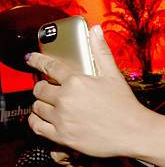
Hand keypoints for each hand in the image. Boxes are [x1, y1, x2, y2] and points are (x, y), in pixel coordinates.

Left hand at [26, 25, 149, 156]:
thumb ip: (101, 52)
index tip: (30, 59)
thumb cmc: (125, 105)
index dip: (37, 61)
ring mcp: (62, 118)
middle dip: (41, 87)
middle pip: (39, 89)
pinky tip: (42, 120)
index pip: (49, 66)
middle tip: (47, 89)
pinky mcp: (61, 136)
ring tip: (47, 105)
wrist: (133, 133)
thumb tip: (95, 30)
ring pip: (36, 108)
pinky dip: (36, 122)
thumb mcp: (113, 75)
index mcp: (76, 81)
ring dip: (40, 105)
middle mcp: (65, 99)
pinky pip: (37, 126)